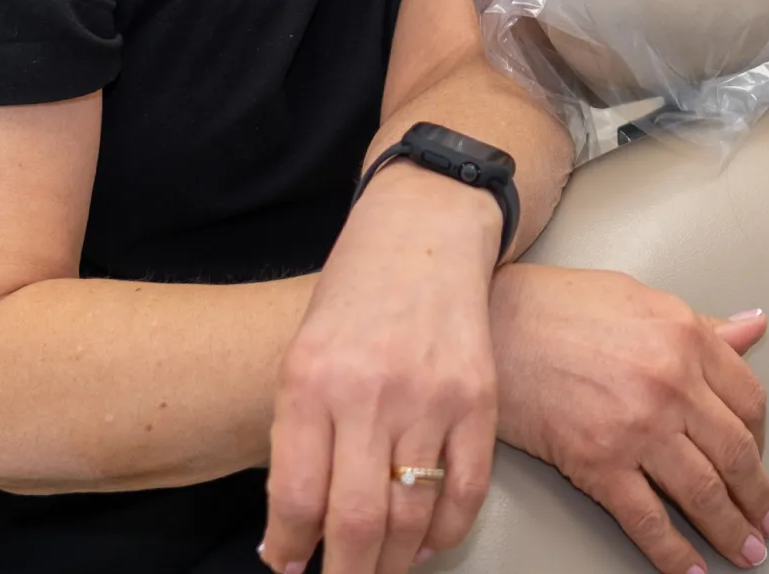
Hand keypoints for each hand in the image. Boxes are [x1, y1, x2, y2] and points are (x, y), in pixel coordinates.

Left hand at [261, 162, 501, 573]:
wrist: (423, 229)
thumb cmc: (355, 291)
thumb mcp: (303, 351)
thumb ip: (297, 434)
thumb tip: (292, 526)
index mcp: (311, 379)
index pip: (296, 498)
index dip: (290, 549)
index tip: (289, 566)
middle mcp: (369, 392)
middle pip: (357, 526)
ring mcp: (430, 397)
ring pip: (412, 521)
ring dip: (392, 565)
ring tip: (378, 572)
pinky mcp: (479, 400)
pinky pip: (466, 493)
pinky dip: (446, 533)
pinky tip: (425, 543)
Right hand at [491, 265, 768, 573]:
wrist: (492, 323)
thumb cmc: (556, 306)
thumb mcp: (638, 298)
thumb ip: (700, 324)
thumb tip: (750, 327)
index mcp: (684, 337)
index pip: (749, 400)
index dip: (762, 438)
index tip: (761, 459)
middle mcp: (670, 382)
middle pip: (736, 454)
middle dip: (757, 497)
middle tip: (765, 521)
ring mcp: (637, 426)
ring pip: (703, 494)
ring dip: (731, 531)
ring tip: (745, 551)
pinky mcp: (599, 463)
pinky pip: (649, 520)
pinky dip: (675, 553)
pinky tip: (690, 567)